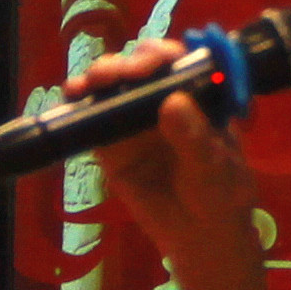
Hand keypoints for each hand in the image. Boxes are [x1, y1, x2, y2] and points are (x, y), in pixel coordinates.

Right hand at [77, 39, 259, 266]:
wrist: (199, 234)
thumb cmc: (219, 193)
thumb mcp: (214, 167)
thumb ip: (195, 137)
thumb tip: (172, 102)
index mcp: (195, 94)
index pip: (175, 61)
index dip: (159, 55)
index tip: (147, 64)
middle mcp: (161, 98)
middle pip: (137, 66)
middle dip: (122, 64)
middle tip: (114, 75)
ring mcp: (134, 119)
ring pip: (111, 87)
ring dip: (96, 78)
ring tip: (86, 86)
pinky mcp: (111, 144)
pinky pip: (92, 120)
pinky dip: (78, 107)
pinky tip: (70, 102)